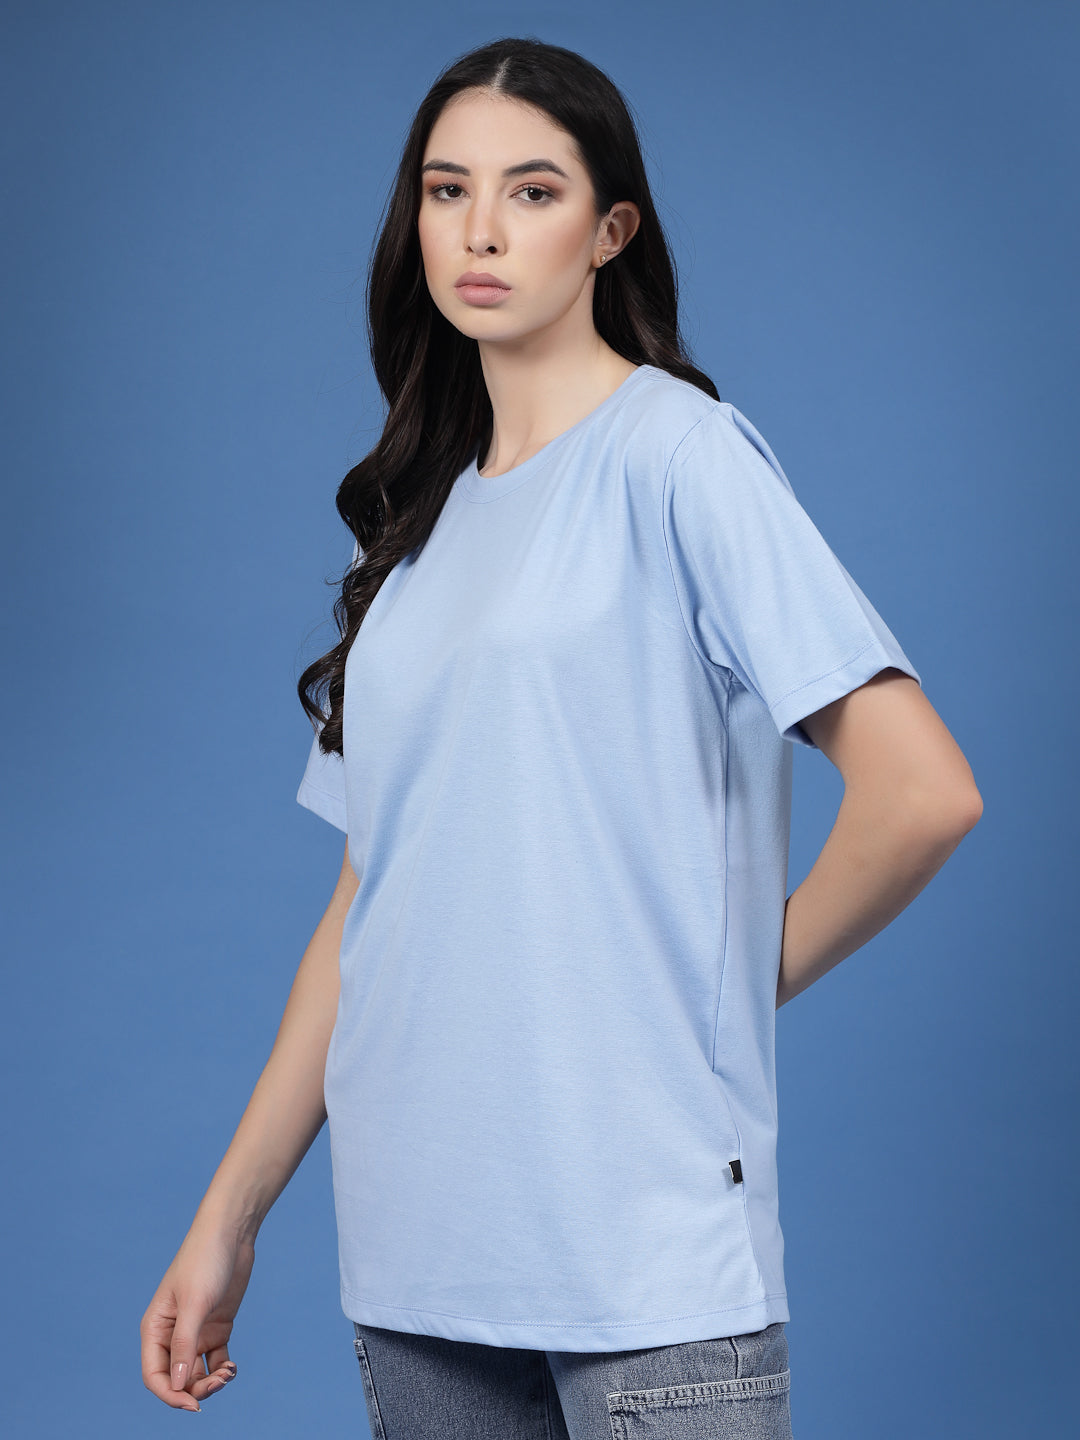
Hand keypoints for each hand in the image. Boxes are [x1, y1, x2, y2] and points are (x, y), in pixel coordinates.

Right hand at [140, 1221, 255, 1410]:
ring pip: (197, 1374)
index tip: (192, 1406)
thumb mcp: (195, 1303)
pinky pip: (216, 1360)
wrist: (231, 1232)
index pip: (155, 1376)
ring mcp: (196, 1332)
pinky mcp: (217, 1326)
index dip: (170, 1395)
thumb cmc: (205, 1260)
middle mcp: (173, 1335)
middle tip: (219, 1382)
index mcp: (155, 1329)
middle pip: (178, 1379)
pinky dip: (223, 1370)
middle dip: (196, 1390)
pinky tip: (232, 1367)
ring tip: (229, 1373)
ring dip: (211, 1382)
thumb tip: (178, 1386)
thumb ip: (185, 1344)